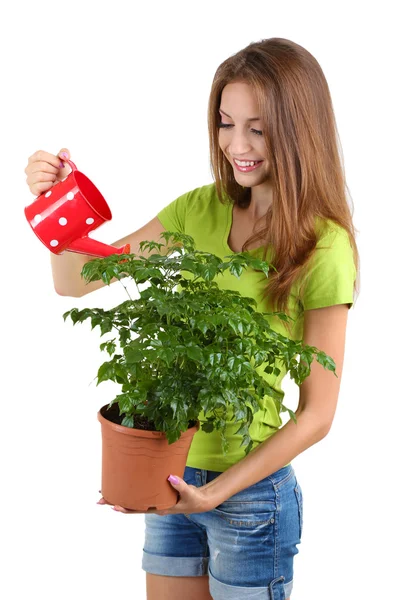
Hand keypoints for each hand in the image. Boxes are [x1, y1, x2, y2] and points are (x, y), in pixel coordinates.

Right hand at [24, 148, 71, 195]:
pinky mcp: (32, 189)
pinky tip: (51, 184)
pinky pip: (39, 186)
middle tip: (56, 173)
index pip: (40, 155)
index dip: (52, 159)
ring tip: (53, 178)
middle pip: (41, 166)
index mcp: (34, 158)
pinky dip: (48, 185)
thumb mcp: (63, 161)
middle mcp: (29, 168)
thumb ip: (64, 153)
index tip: (60, 164)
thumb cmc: (60, 173)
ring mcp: (29, 179)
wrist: (62, 187)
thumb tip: (64, 154)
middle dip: (53, 170)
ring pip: (40, 176)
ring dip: (51, 177)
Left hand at [97, 474, 215, 515]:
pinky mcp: (156, 493)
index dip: (126, 508)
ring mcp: (153, 500)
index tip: (113, 506)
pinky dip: (131, 489)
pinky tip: (124, 484)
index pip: (139, 510)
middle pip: (131, 505)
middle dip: (115, 502)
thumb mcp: (189, 494)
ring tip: (105, 491)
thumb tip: (170, 477)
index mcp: (159, 508)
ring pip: (133, 499)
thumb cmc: (194, 499)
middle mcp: (153, 506)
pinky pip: (141, 493)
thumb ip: (180, 485)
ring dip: (120, 495)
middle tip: (99, 498)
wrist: (199, 501)